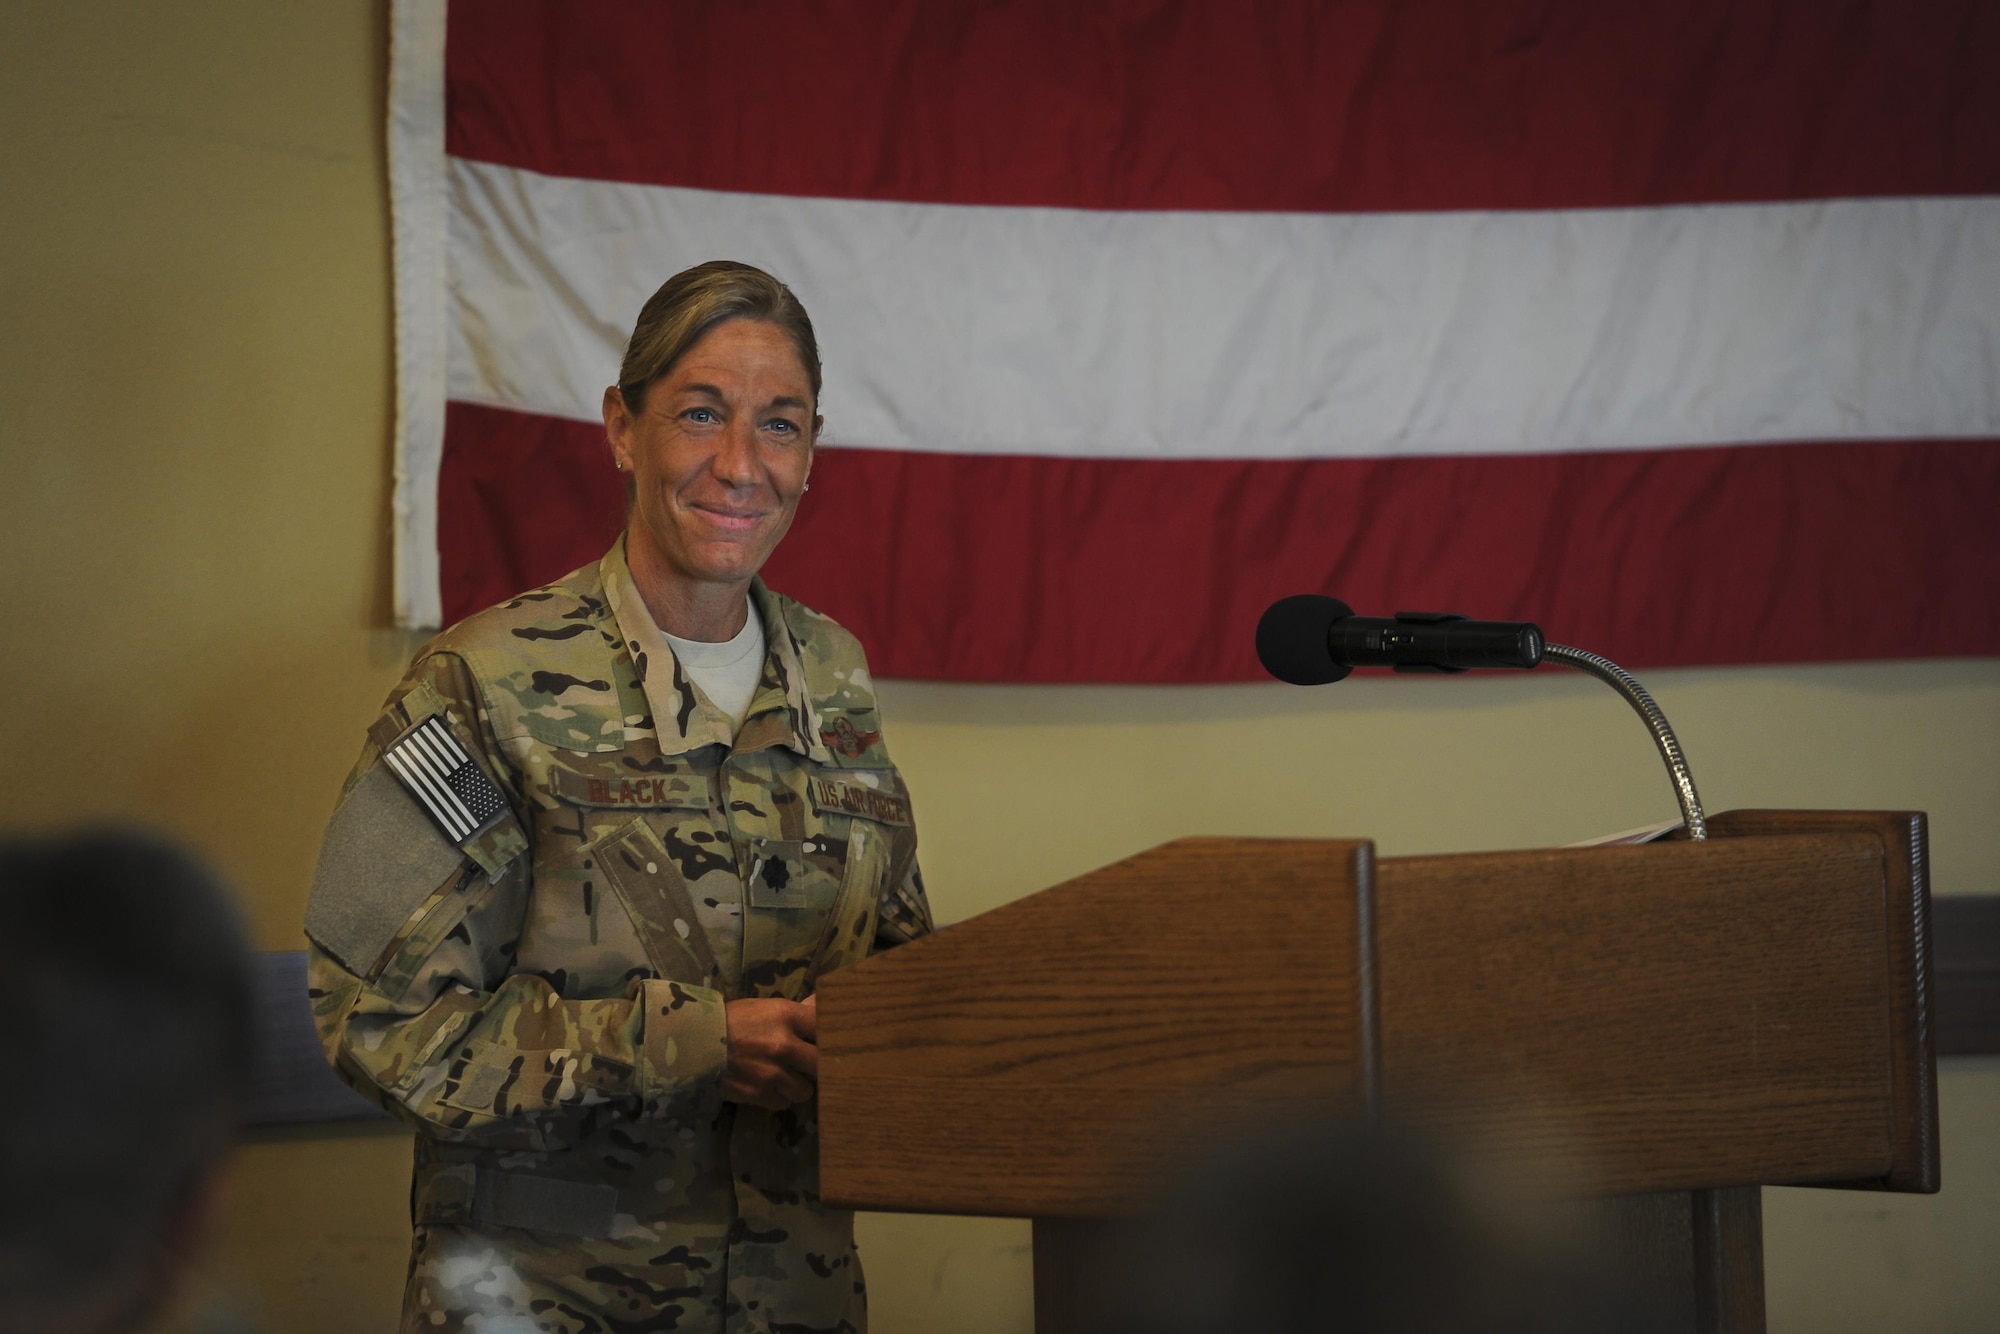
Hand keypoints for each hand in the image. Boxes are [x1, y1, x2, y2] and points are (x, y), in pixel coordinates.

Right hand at [723, 994, 817, 1109]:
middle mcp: (784, 1045)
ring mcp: (772, 1073)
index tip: (828, 1040)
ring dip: (798, 1085)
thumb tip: (822, 1003)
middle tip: (807, 1064)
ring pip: (804, 1089)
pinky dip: (779, 1097)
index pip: (824, 1026)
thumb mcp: (763, 1008)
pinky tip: (770, 1087)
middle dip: (815, 1066)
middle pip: (821, 1063)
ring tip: (787, 1078)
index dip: (828, 1035)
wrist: (691, 1044)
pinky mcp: (759, 1094)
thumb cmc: (729, 1020)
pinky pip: (784, 1102)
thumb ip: (795, 1012)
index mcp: (785, 1016)